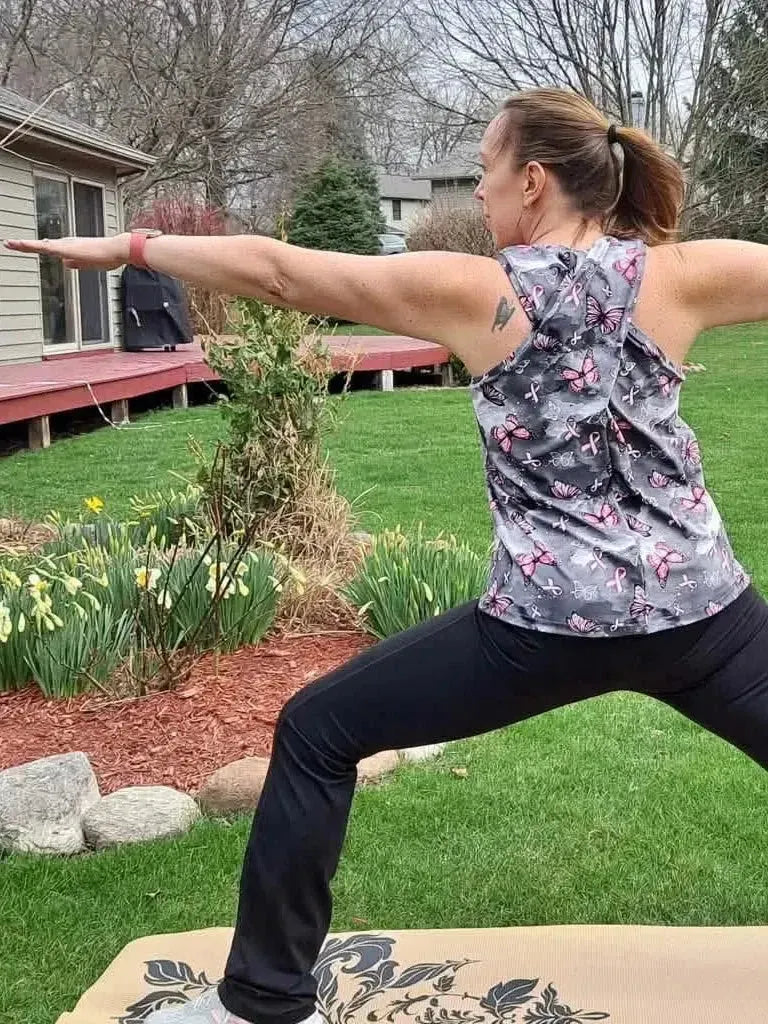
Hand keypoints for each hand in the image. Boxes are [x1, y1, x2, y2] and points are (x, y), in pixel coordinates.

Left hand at [3, 232, 130, 269]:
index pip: (49, 248)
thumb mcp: (90, 264)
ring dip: (24, 245)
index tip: (24, 247)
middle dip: (25, 245)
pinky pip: (44, 247)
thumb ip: (77, 263)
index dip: (36, 248)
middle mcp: (65, 244)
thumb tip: (65, 263)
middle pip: (40, 245)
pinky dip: (32, 246)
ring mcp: (65, 245)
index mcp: (71, 248)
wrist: (117, 249)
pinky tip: (22, 245)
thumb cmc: (109, 256)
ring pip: (39, 245)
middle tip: (9, 243)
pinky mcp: (66, 248)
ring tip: (9, 243)